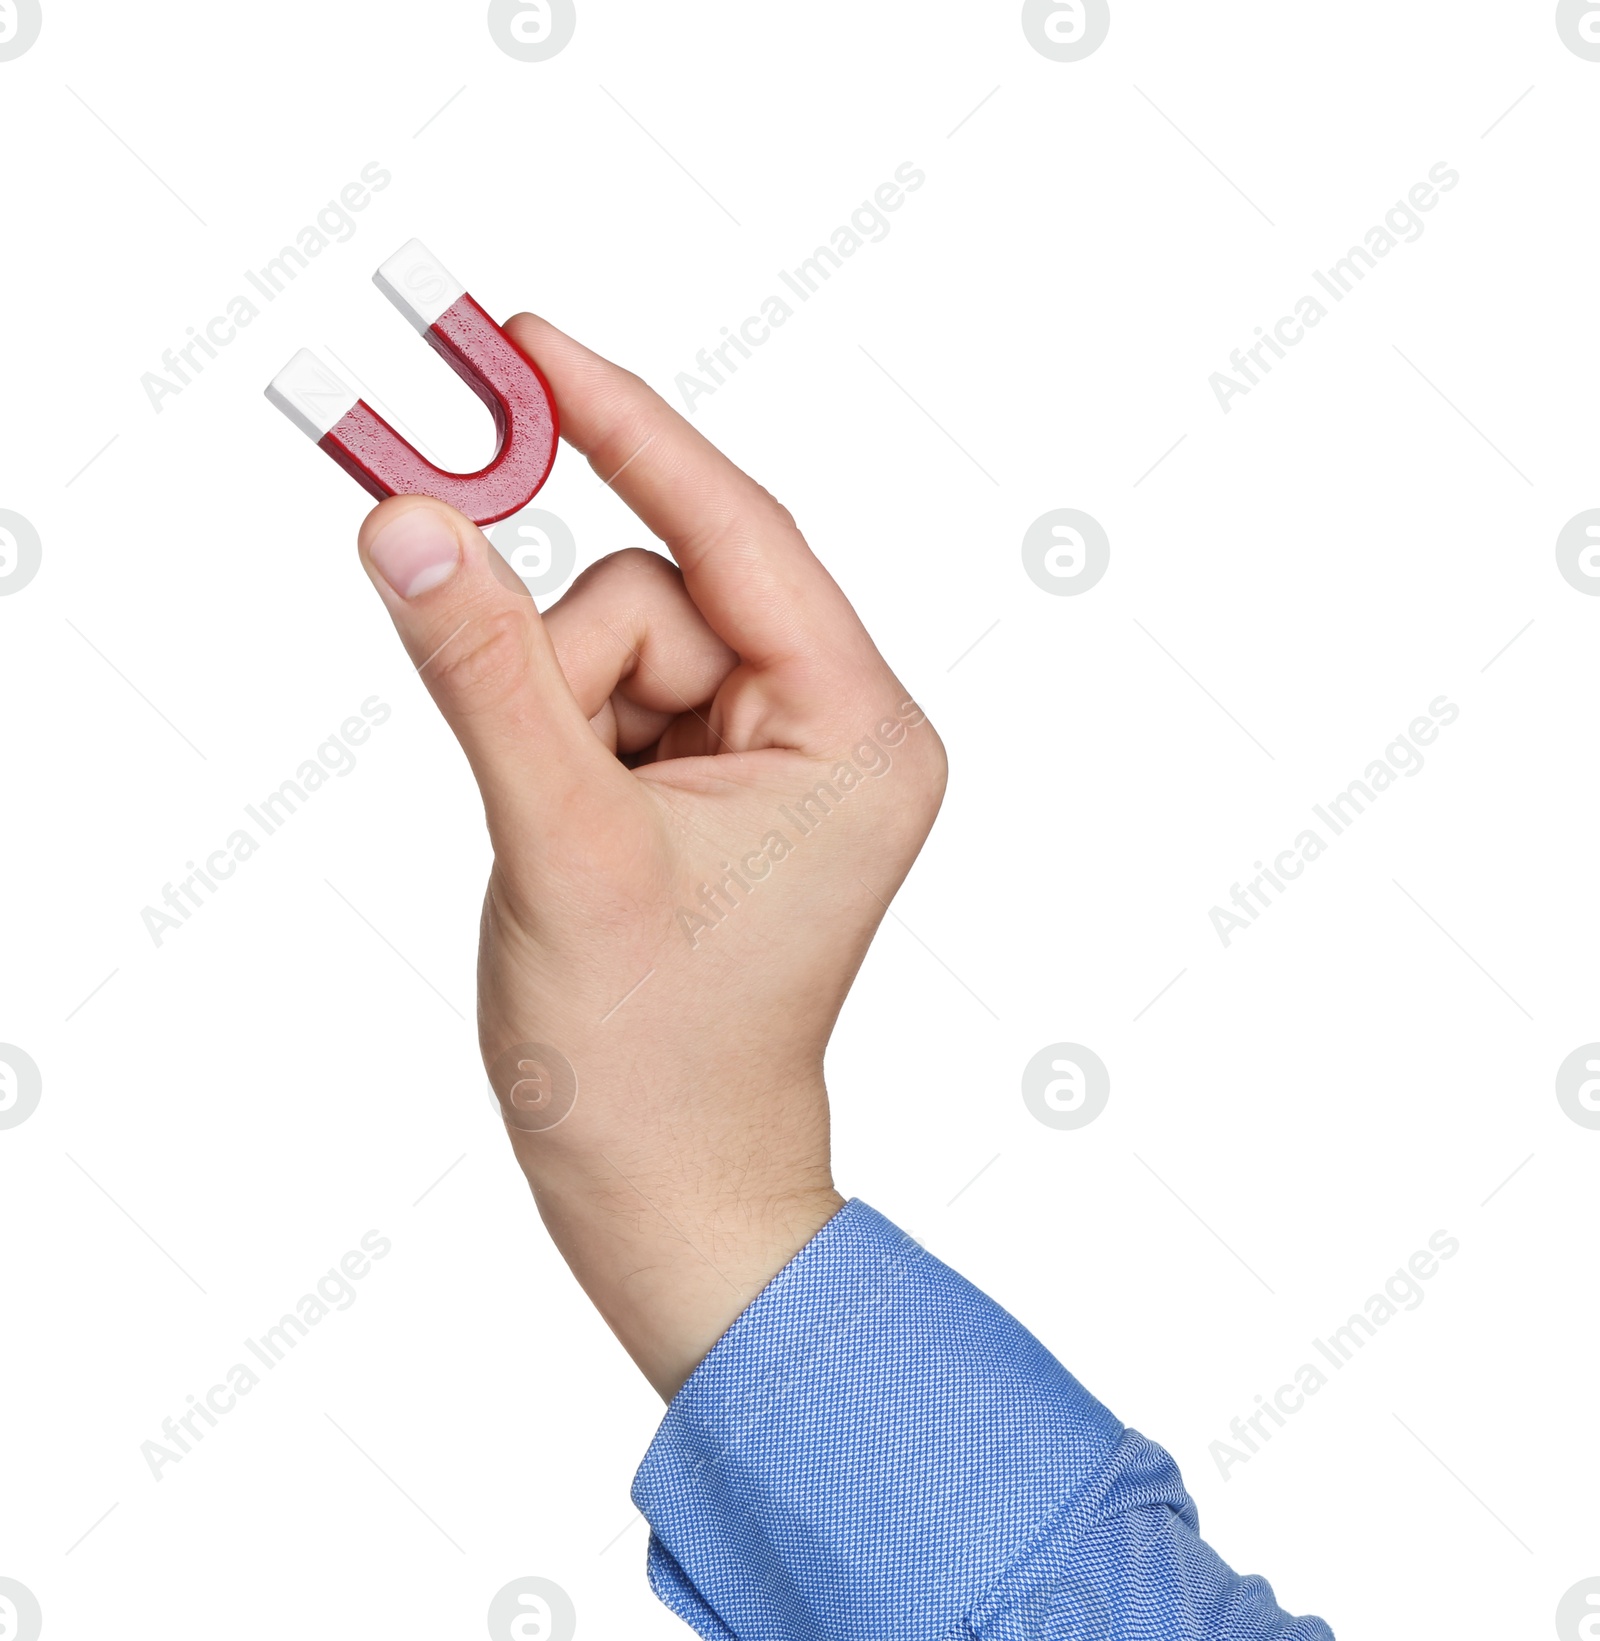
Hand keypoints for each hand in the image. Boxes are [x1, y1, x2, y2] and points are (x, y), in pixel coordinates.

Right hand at [356, 315, 946, 1397]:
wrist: (665, 1191)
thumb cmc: (652, 1061)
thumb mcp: (561, 846)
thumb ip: (485, 674)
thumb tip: (412, 524)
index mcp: (859, 735)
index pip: (740, 535)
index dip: (630, 431)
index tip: (530, 345)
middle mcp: (836, 730)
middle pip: (664, 593)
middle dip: (571, 671)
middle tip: (545, 781)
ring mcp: (775, 757)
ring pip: (620, 642)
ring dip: (559, 719)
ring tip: (575, 846)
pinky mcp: (715, 783)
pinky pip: (609, 694)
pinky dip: (561, 741)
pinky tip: (580, 841)